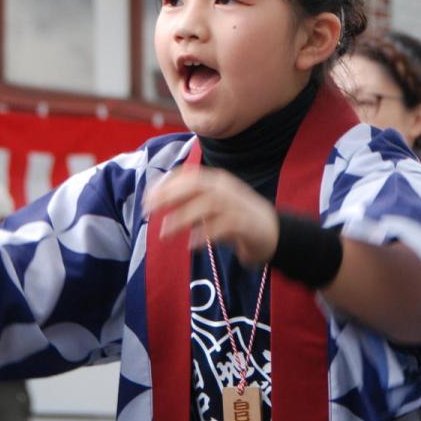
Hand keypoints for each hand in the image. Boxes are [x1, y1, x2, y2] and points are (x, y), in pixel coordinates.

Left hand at [144, 166, 278, 267]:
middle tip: (148, 210)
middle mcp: (227, 189)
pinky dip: (205, 234)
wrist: (273, 233)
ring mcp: (238, 205)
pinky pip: (223, 226)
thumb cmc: (236, 219)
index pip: (188, 175)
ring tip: (165, 233)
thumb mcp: (212, 206)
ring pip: (207, 204)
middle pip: (195, 185)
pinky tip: (191, 245)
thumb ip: (190, 203)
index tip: (147, 197)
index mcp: (217, 181)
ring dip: (183, 217)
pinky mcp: (246, 225)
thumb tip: (160, 204)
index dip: (166, 183)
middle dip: (169, 195)